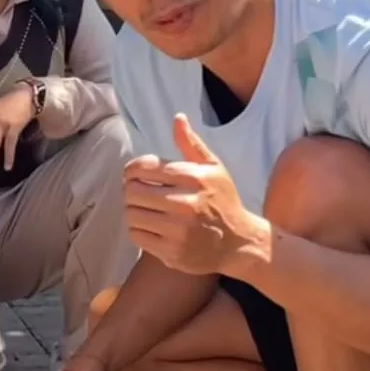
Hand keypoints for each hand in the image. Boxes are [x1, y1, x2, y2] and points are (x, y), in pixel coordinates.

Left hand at [124, 113, 260, 274]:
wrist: (239, 243)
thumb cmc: (224, 201)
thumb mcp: (214, 168)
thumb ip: (191, 144)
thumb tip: (177, 118)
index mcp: (193, 178)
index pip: (143, 167)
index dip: (131, 170)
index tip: (134, 174)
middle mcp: (185, 204)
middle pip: (132, 191)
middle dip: (130, 190)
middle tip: (138, 193)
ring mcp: (178, 230)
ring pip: (131, 213)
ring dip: (132, 210)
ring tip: (143, 209)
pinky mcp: (172, 252)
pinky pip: (136, 235)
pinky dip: (138, 229)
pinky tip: (149, 226)